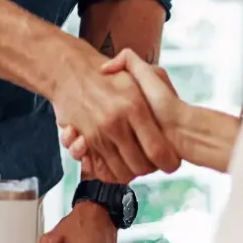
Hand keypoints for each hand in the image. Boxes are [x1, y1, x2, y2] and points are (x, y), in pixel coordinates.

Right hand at [51, 42, 179, 182]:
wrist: (69, 70)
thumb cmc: (108, 75)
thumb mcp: (139, 71)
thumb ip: (160, 82)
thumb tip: (174, 110)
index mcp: (134, 106)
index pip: (158, 150)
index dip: (167, 162)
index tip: (170, 161)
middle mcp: (115, 123)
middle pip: (140, 166)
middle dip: (148, 169)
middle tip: (151, 162)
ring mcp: (97, 133)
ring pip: (121, 171)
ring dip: (128, 172)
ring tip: (132, 160)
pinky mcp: (82, 139)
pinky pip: (100, 168)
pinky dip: (107, 170)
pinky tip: (113, 159)